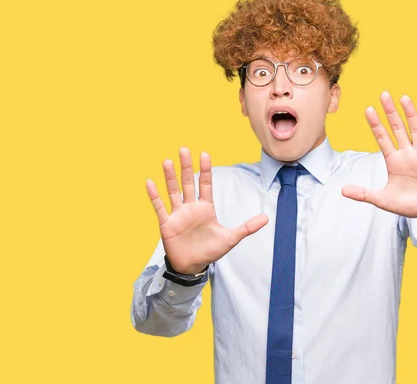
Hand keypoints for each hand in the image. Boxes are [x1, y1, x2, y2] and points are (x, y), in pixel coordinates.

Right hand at [146, 148, 268, 273]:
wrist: (192, 267)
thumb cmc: (210, 251)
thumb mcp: (230, 238)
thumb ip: (247, 227)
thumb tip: (266, 218)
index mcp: (205, 208)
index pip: (205, 184)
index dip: (204, 170)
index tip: (204, 154)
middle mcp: (190, 208)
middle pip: (188, 183)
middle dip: (187, 166)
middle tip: (184, 149)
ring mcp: (178, 214)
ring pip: (173, 191)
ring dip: (170, 177)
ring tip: (168, 162)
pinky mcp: (167, 224)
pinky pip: (159, 207)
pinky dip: (154, 196)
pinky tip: (150, 182)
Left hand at [342, 91, 416, 227]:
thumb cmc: (409, 205)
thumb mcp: (383, 200)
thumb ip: (364, 194)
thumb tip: (342, 190)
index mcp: (394, 161)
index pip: (382, 138)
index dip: (376, 124)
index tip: (368, 109)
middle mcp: (407, 154)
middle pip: (397, 128)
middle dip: (390, 112)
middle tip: (383, 94)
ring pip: (416, 130)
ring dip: (410, 114)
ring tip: (404, 98)